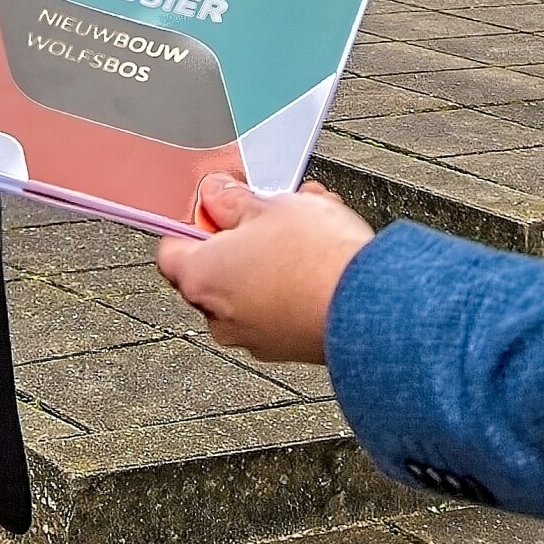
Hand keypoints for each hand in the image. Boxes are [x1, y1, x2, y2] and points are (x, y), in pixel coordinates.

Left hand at [155, 175, 373, 362]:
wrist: (371, 307)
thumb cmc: (315, 260)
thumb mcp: (270, 206)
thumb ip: (233, 201)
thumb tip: (217, 196)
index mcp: (201, 279)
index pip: (172, 250)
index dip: (194, 222)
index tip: (217, 205)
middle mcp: (220, 317)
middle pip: (216, 268)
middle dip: (245, 236)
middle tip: (271, 212)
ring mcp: (255, 337)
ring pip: (253, 286)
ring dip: (275, 255)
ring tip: (311, 224)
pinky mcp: (289, 347)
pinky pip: (279, 307)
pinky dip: (294, 283)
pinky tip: (322, 256)